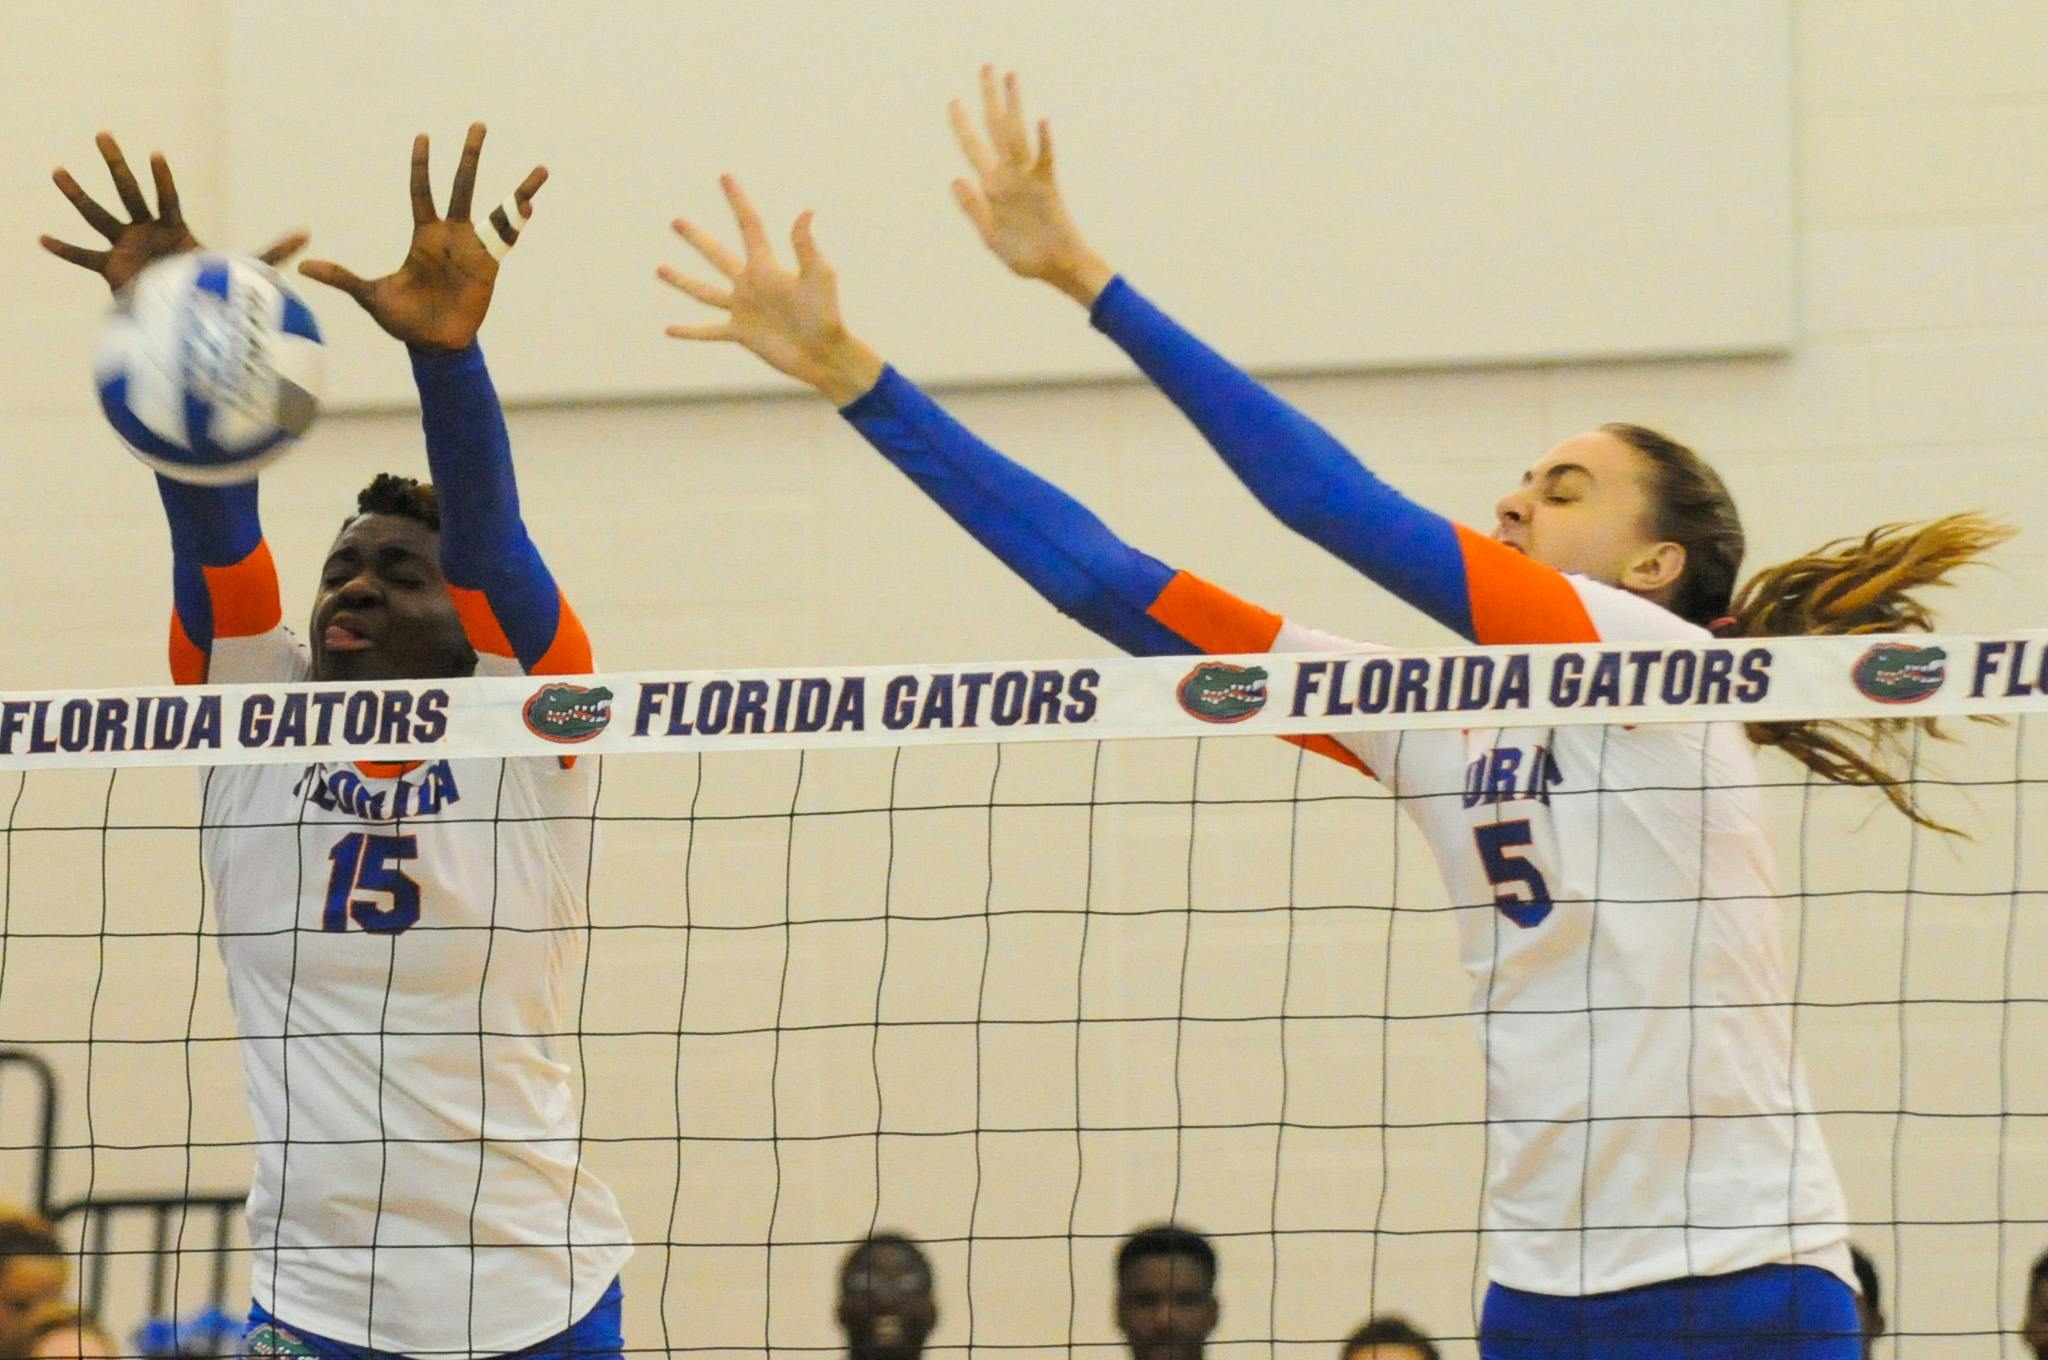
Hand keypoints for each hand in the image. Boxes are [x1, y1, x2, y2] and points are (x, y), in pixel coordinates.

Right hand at [40, 132, 306, 292]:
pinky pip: (84, 257)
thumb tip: (308, 233)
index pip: (168, 197)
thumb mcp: (243, 265)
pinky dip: (64, 250)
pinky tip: (41, 238)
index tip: (157, 153)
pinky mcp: (112, 269)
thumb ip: (274, 250)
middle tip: (103, 134)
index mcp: (175, 227)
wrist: (189, 316)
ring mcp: (126, 246)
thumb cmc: (213, 286)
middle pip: (129, 191)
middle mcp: (147, 231)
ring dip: (79, 194)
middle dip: (117, 163)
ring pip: (99, 215)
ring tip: (58, 171)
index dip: (164, 178)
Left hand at [298, 123, 544, 352]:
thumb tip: (303, 269)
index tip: (423, 136)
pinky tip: (530, 205)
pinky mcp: (492, 265)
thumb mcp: (371, 296)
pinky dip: (519, 222)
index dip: (421, 165)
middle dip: (470, 156)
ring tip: (540, 171)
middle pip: (463, 185)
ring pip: (499, 210)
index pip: (421, 191)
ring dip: (519, 191)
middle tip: (478, 125)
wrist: (436, 345)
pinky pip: (508, 238)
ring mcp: (475, 248)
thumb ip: (343, 278)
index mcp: (424, 236)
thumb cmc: (404, 321)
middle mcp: (452, 235)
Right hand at [659, 175, 883, 406]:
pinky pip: (709, 332)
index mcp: (766, 267)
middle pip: (716, 255)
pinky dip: (690, 332)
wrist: (823, 353)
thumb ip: (806, 247)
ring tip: (659, 269)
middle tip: (676, 221)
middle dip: (697, 238)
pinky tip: (669, 330)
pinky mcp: (741, 334)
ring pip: (704, 293)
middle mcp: (750, 285)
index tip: (726, 177)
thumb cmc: (825, 314)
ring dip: (682, 281)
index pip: (748, 226)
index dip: (738, 201)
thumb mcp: (818, 276)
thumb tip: (806, 212)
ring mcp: (743, 310)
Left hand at [949, 66, 1112, 306]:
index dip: (962, 126)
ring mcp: (1029, 178)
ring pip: (1019, 135)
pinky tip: (1041, 121)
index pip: (973, 148)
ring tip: (1011, 76)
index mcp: (992, 187)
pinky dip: (1044, 142)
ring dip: (1014, 106)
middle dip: (991, 98)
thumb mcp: (990, 235)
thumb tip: (955, 179)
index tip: (953, 101)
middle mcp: (1009, 175)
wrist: (1057, 268)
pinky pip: (1045, 160)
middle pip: (997, 129)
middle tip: (986, 67)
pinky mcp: (1048, 186)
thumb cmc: (1026, 256)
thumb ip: (973, 208)